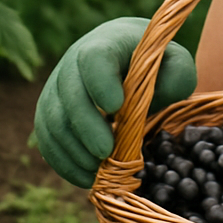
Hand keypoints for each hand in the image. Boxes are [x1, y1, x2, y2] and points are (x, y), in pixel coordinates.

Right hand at [34, 17, 196, 187]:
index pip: (94, 57)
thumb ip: (176, 76)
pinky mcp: (49, 114)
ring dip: (73, 150)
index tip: (116, 107)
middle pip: (69, 93)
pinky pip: (46, 140)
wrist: (126, 63)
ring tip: (99, 171)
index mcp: (106, 44)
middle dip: (86, 126)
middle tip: (106, 152)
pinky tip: (87, 178)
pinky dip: (63, 162)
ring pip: (53, 120)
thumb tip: (155, 99)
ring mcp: (56, 89)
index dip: (100, 82)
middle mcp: (73, 64)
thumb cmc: (154, 66)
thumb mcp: (175, 63)